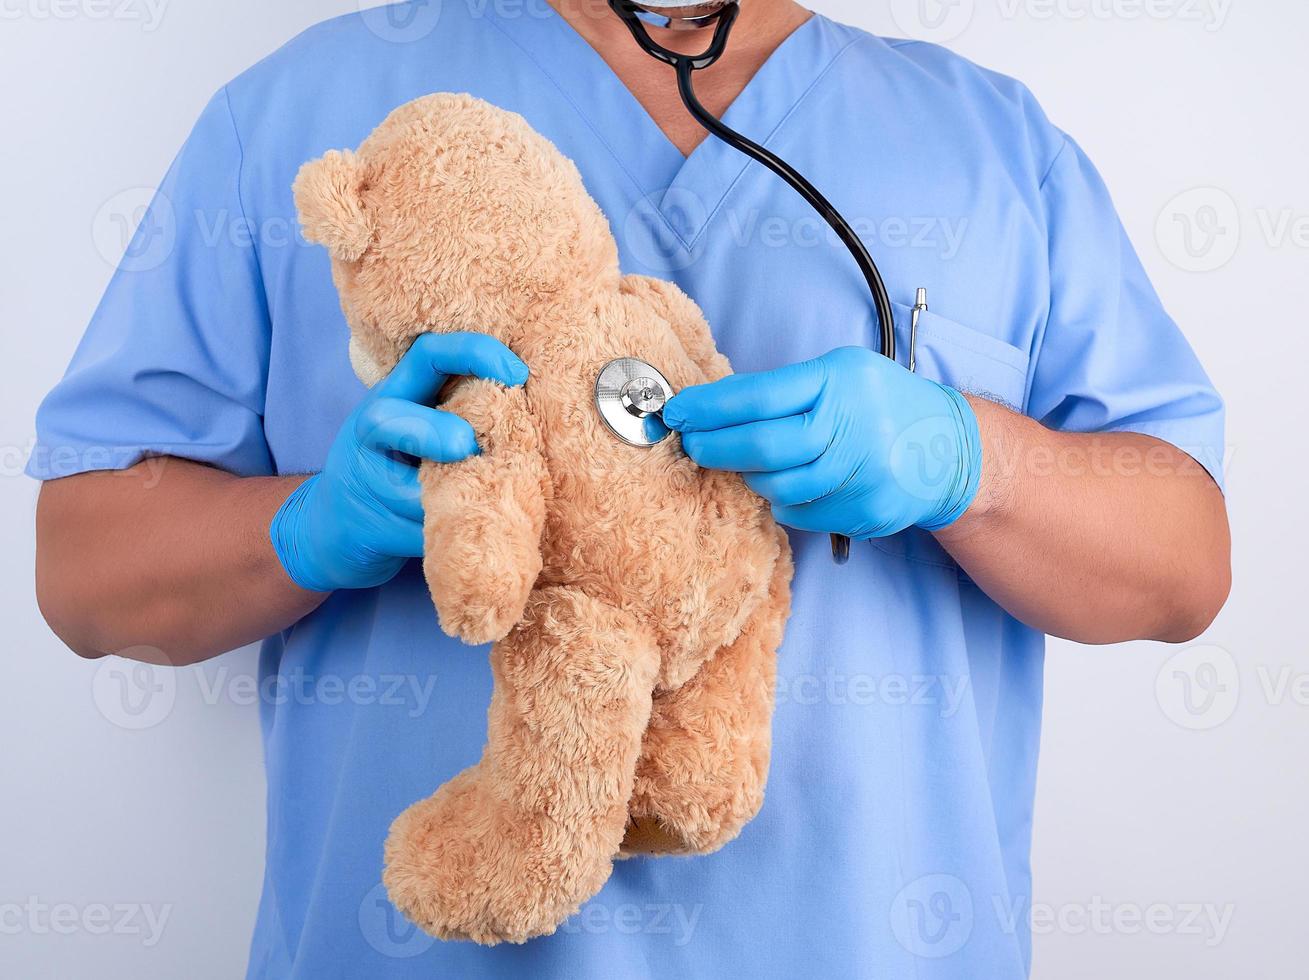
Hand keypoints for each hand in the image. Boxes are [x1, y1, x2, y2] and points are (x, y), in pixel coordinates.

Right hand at [270, 332, 528, 591]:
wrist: (336, 525)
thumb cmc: (398, 465)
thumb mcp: (423, 421)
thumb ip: (464, 408)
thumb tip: (534, 404)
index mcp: (396, 395)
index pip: (427, 354)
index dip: (474, 353)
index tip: (518, 373)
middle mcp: (371, 430)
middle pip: (392, 419)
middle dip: (437, 435)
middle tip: (469, 451)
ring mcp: (364, 482)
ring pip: (411, 488)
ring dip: (454, 496)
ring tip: (484, 501)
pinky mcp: (373, 529)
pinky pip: (425, 530)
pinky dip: (457, 533)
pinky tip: (478, 531)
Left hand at [662, 346, 981, 538]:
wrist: (950, 447)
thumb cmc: (883, 404)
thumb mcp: (843, 373)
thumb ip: (787, 389)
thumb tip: (715, 408)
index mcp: (839, 380)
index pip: (758, 394)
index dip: (709, 407)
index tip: (678, 411)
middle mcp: (852, 425)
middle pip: (762, 446)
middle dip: (714, 447)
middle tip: (692, 445)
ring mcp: (861, 472)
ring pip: (777, 485)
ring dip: (749, 476)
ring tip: (744, 463)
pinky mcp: (866, 509)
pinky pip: (800, 512)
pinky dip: (784, 500)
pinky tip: (788, 484)